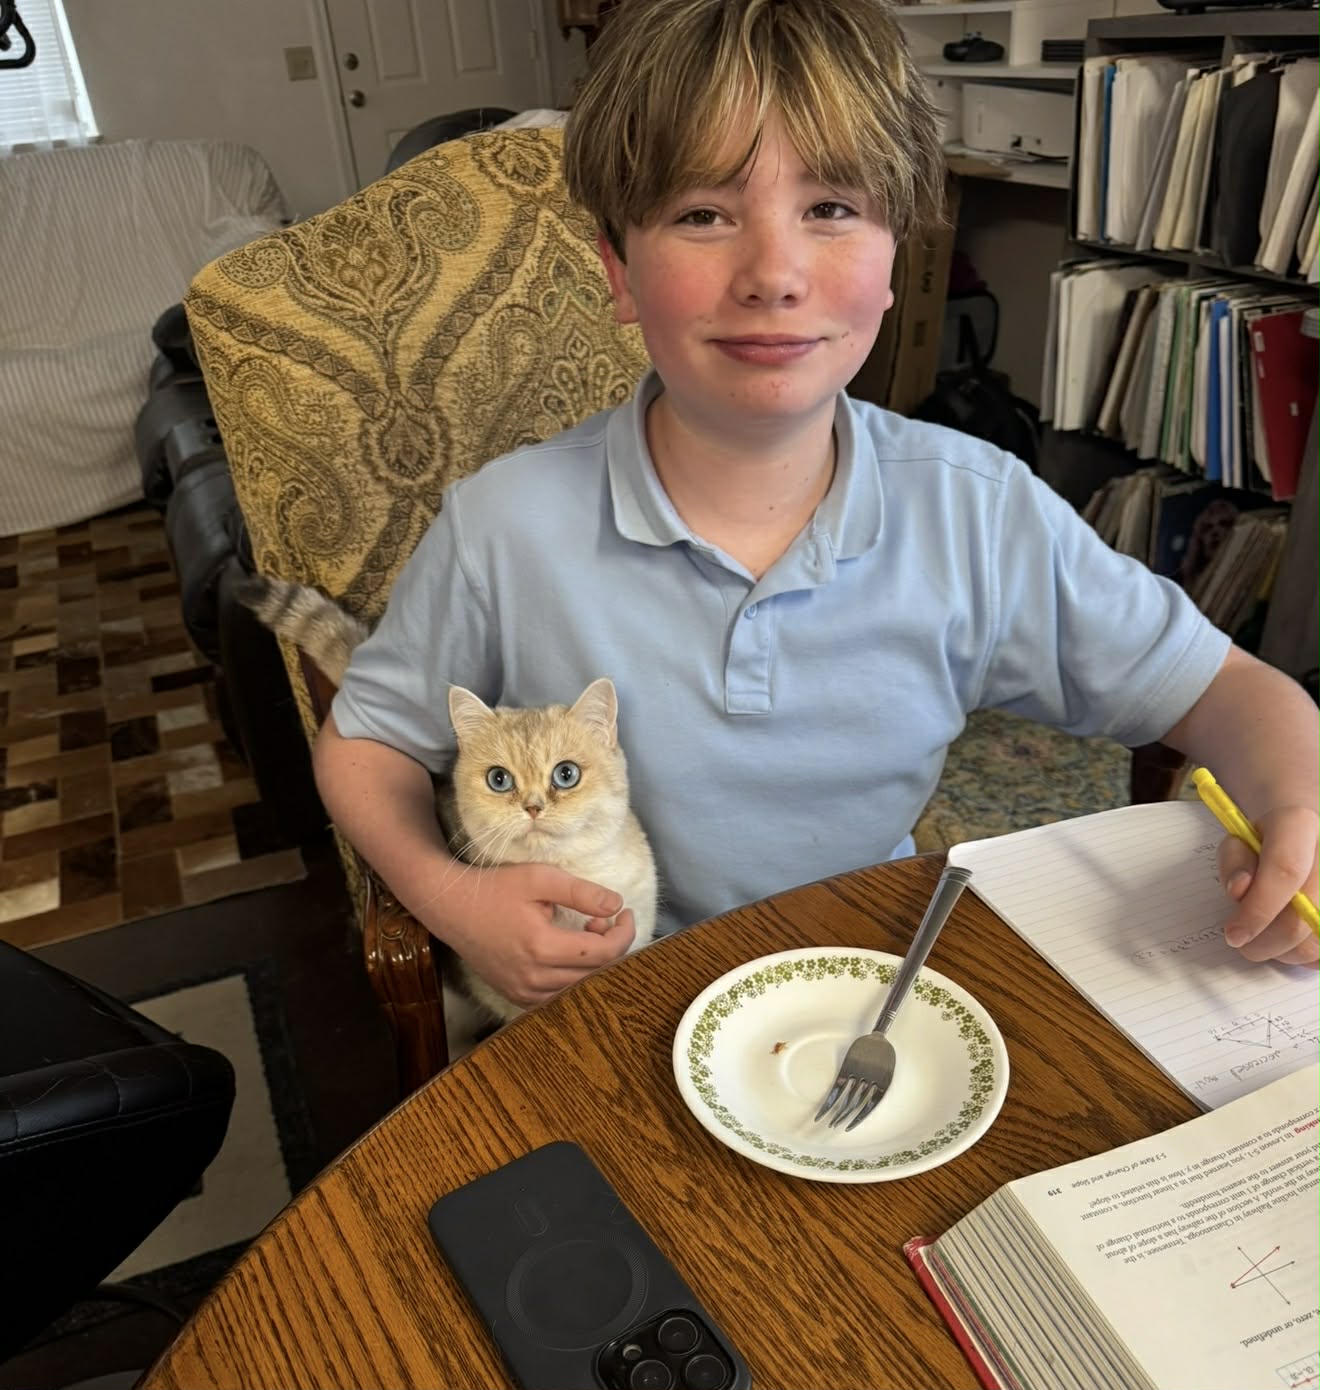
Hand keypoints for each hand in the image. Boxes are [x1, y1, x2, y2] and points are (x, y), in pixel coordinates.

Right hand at [413, 858, 637, 1006]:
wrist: (451, 909)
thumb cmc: (495, 889)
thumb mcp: (540, 878)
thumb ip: (581, 892)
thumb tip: (616, 904)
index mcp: (542, 947)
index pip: (604, 954)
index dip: (623, 933)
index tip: (623, 912)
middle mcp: (533, 978)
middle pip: (596, 975)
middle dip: (610, 947)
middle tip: (601, 920)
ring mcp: (523, 992)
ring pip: (578, 990)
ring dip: (592, 964)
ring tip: (584, 934)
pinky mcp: (516, 996)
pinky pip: (558, 998)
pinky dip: (573, 978)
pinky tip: (567, 953)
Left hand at [1217, 805, 1319, 967]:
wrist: (1299, 824)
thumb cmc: (1264, 834)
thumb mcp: (1237, 837)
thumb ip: (1234, 861)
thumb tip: (1239, 890)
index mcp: (1298, 824)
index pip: (1285, 871)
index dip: (1258, 909)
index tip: (1234, 934)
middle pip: (1304, 917)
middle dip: (1265, 942)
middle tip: (1241, 943)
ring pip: (1316, 941)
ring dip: (1284, 951)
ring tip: (1265, 936)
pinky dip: (1305, 953)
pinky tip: (1290, 943)